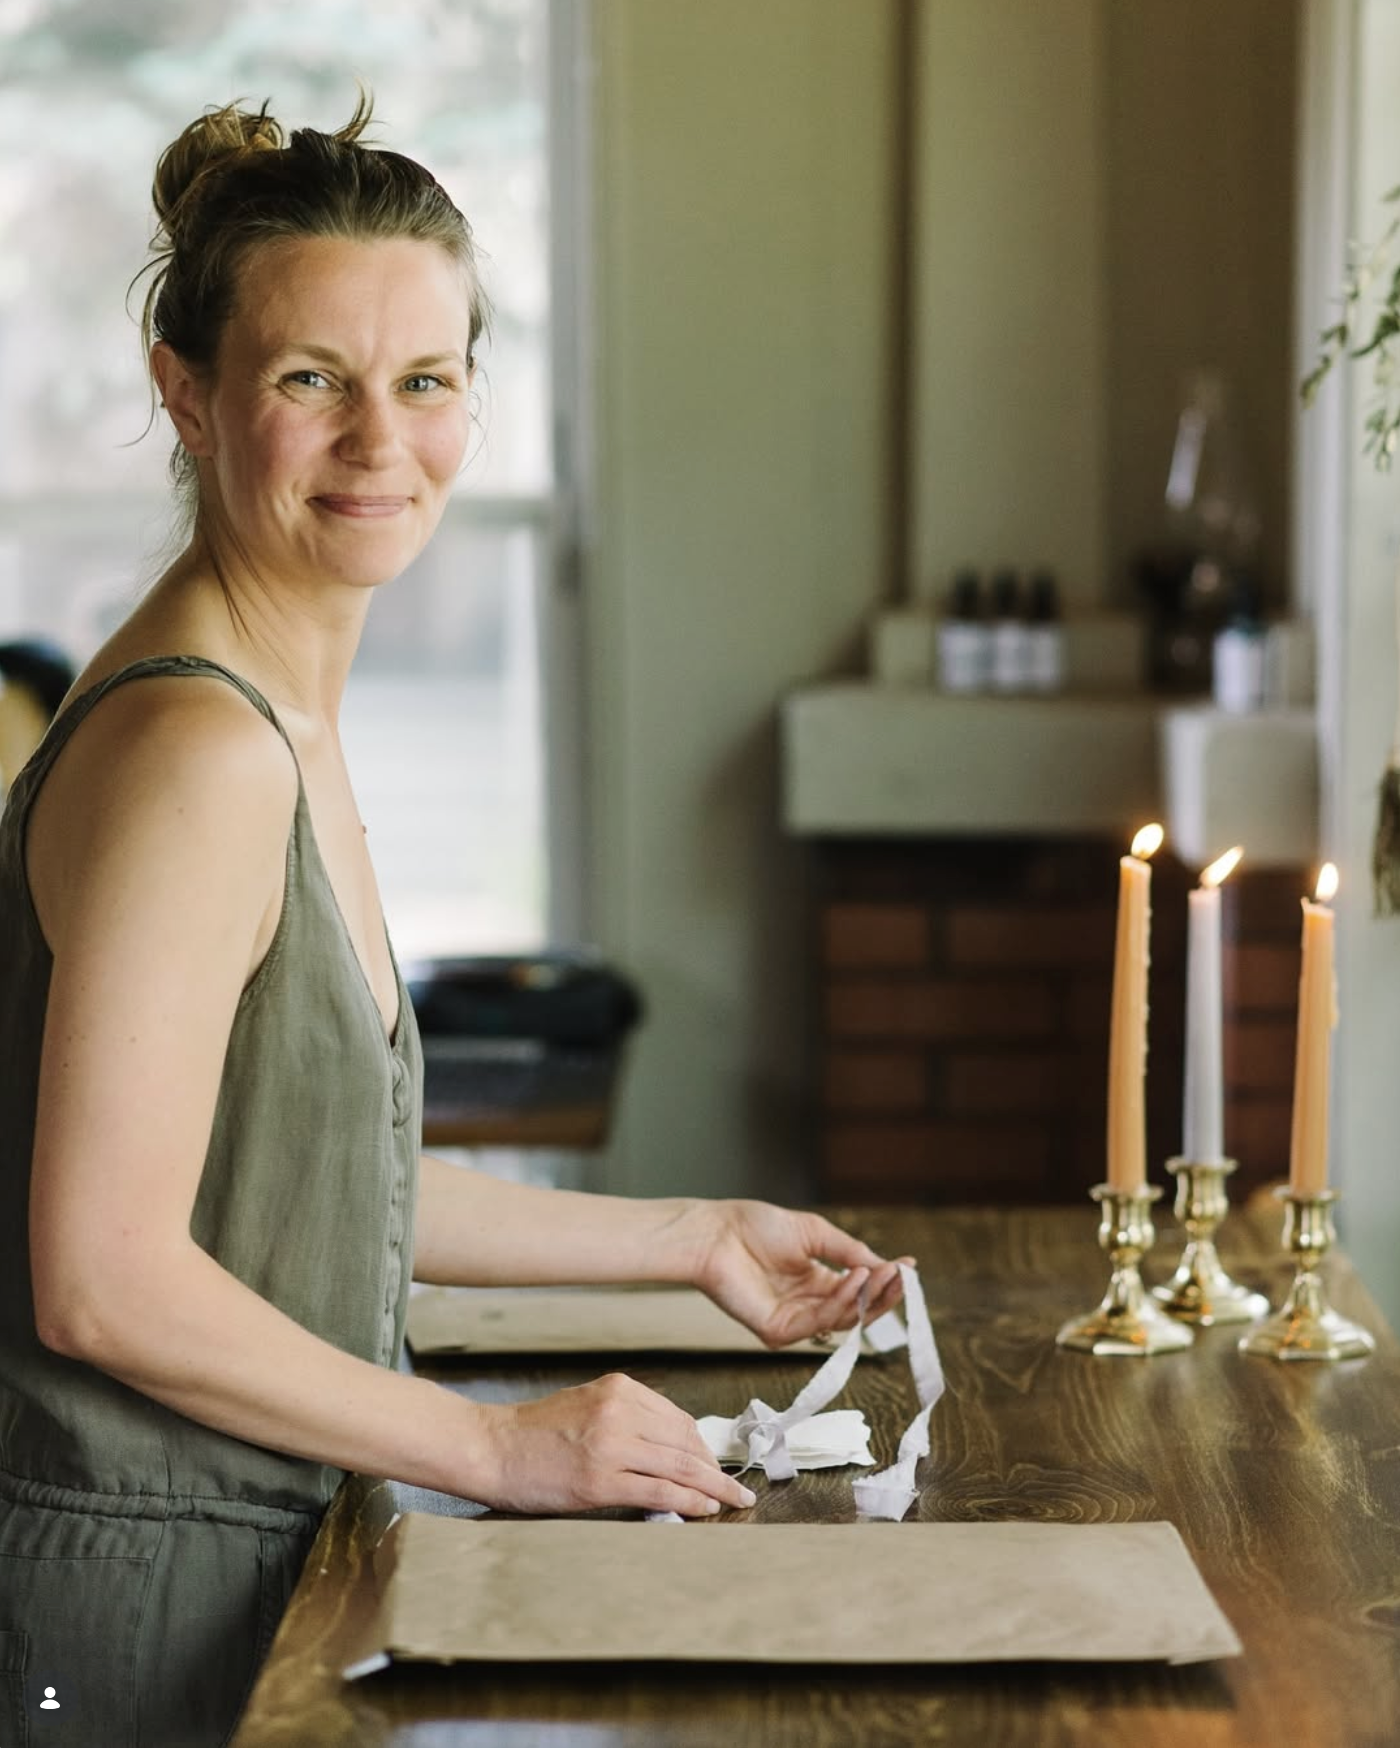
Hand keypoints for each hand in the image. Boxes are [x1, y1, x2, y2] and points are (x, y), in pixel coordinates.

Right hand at [470, 1374, 756, 1517]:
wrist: (493, 1449)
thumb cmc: (535, 1433)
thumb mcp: (588, 1406)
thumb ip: (629, 1419)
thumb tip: (672, 1449)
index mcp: (619, 1389)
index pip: (677, 1418)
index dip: (702, 1446)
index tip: (714, 1463)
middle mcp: (619, 1410)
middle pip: (684, 1441)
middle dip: (713, 1467)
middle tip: (734, 1486)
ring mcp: (611, 1444)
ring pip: (679, 1465)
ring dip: (711, 1486)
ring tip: (730, 1500)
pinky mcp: (601, 1480)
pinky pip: (660, 1490)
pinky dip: (689, 1501)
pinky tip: (704, 1509)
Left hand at [685, 1201, 909, 1348]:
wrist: (715, 1233)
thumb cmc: (756, 1227)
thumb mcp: (815, 1233)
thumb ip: (849, 1251)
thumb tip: (886, 1265)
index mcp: (816, 1281)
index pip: (859, 1290)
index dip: (884, 1281)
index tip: (908, 1266)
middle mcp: (808, 1304)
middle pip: (857, 1311)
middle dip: (883, 1294)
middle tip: (901, 1277)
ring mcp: (794, 1321)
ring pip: (843, 1320)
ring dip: (866, 1296)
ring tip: (877, 1272)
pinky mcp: (778, 1332)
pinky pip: (818, 1323)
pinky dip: (841, 1303)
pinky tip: (853, 1279)